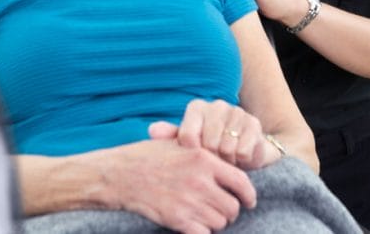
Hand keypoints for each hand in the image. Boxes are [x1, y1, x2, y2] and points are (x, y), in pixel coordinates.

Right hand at [109, 138, 256, 233]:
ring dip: (214, 222)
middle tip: (218, 209)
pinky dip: (201, 232)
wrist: (120, 175)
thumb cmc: (147, 156)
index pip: (241, 182)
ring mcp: (189, 202)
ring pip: (220, 223)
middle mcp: (200, 181)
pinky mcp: (177, 220)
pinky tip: (193, 225)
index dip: (249, 195)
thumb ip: (203, 152)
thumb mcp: (178, 144)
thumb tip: (227, 161)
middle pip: (232, 207)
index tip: (249, 201)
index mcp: (203, 159)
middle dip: (228, 211)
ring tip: (202, 215)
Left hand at [149, 99, 277, 170]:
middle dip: (210, 158)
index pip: (187, 136)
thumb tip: (151, 130)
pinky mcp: (254, 123)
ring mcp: (236, 112)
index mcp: (196, 107)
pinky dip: (240, 160)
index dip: (191, 154)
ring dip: (226, 160)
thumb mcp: (187, 144)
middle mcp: (216, 105)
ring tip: (225, 157)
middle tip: (213, 158)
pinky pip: (242, 151)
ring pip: (225, 148)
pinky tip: (238, 156)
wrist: (242, 150)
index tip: (195, 156)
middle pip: (208, 144)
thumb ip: (169, 137)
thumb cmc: (208, 147)